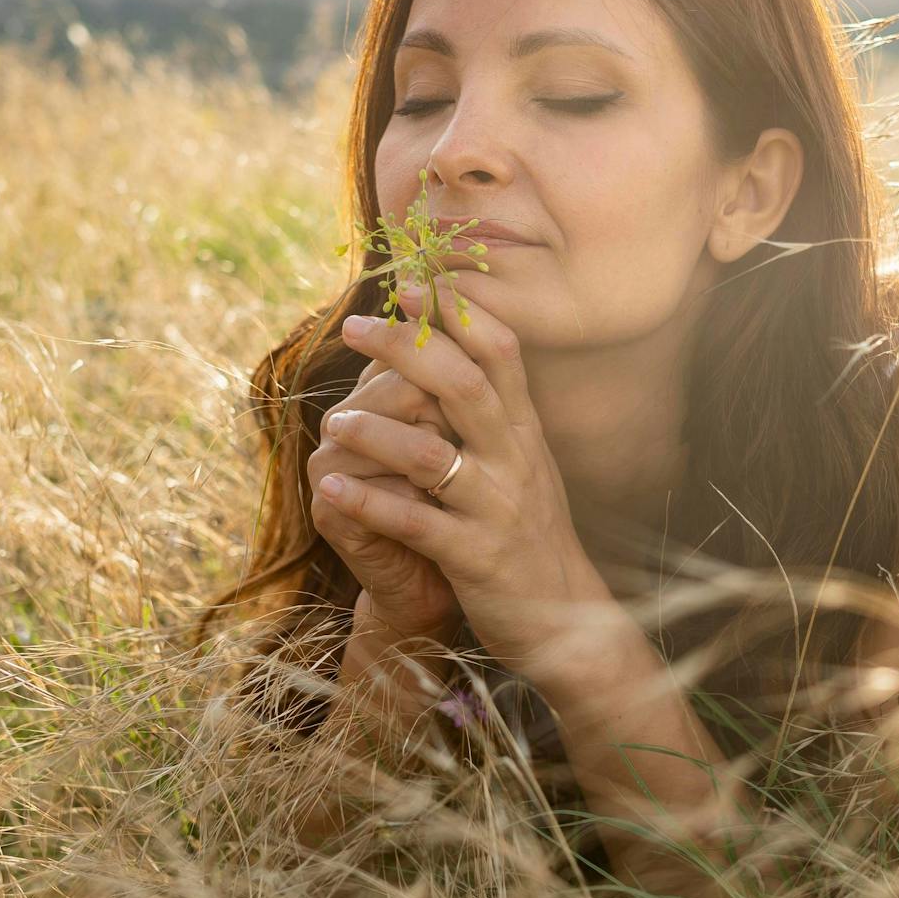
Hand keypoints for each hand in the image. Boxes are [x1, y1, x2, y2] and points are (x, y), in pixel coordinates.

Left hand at [318, 281, 615, 687]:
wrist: (568, 617)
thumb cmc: (529, 531)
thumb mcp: (523, 462)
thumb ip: (493, 411)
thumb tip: (453, 348)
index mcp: (524, 431)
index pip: (500, 352)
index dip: (457, 313)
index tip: (411, 281)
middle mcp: (515, 460)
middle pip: (464, 386)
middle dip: (408, 350)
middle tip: (356, 328)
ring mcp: (496, 508)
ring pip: (432, 455)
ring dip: (375, 432)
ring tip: (333, 423)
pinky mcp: (475, 557)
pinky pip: (415, 523)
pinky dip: (368, 503)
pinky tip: (331, 489)